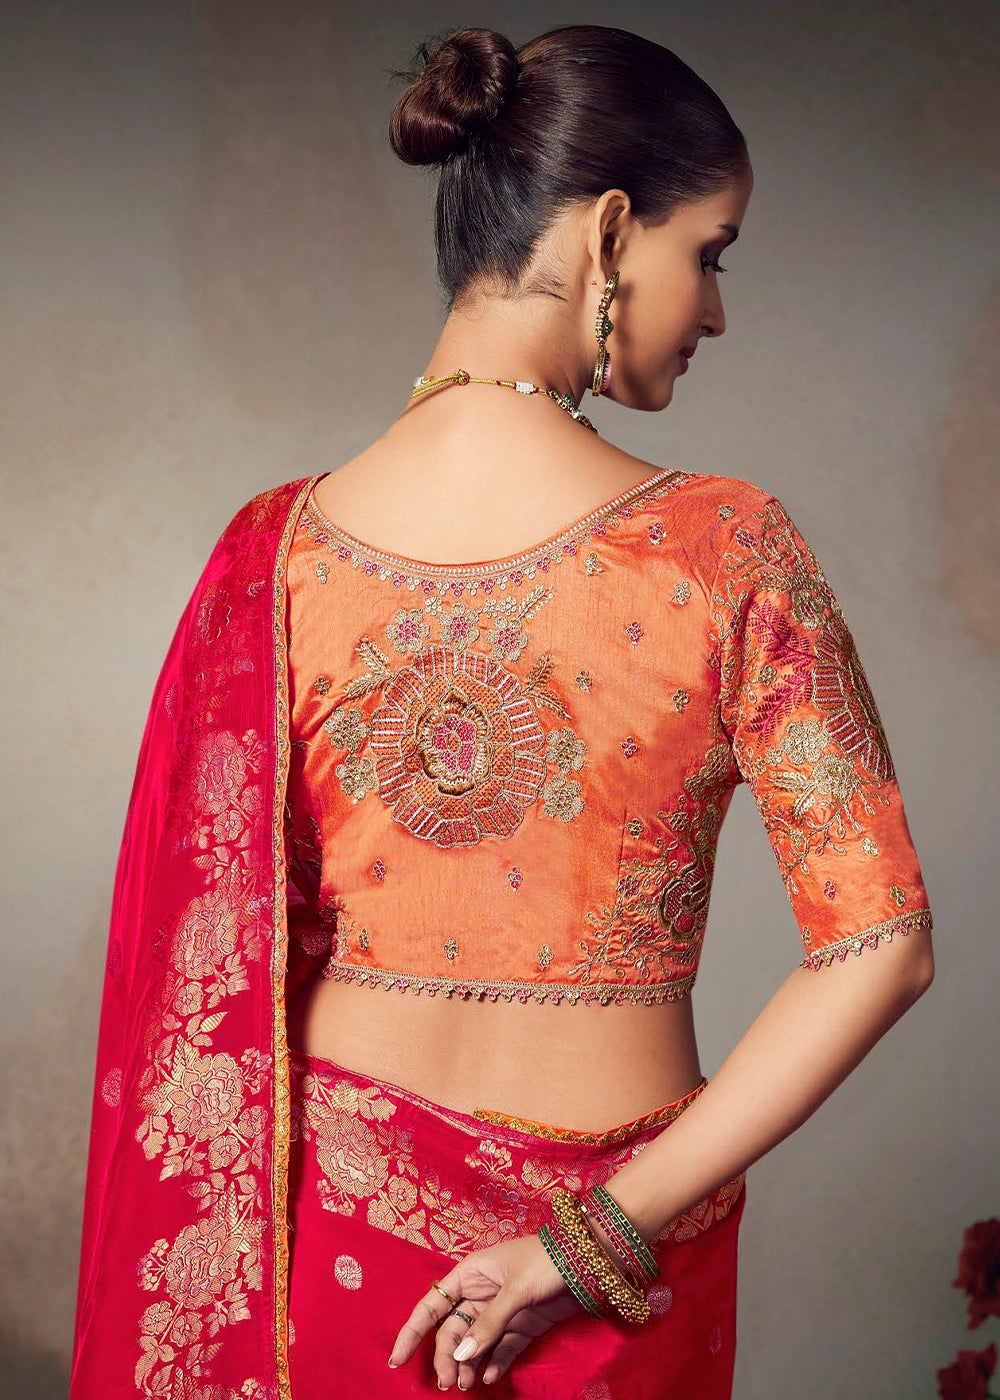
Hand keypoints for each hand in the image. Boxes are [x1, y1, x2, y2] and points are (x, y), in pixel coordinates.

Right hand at [387, 1230, 588, 1388]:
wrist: (590, 1261)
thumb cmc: (546, 1261)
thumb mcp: (515, 1289)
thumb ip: (489, 1323)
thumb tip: (462, 1354)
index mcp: (471, 1273)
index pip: (432, 1304)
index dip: (412, 1330)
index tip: (397, 1359)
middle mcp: (481, 1293)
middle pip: (452, 1330)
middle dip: (446, 1356)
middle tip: (449, 1383)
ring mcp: (501, 1311)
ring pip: (474, 1343)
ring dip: (468, 1364)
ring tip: (468, 1386)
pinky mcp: (522, 1326)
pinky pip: (500, 1350)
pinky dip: (493, 1365)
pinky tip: (489, 1378)